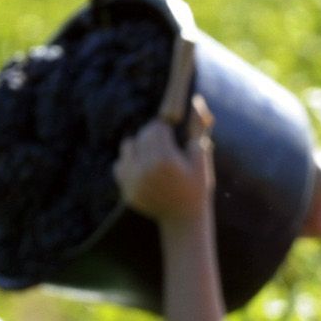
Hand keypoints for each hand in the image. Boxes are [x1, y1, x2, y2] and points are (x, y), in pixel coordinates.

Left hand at [115, 98, 216, 225]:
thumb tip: (195, 100)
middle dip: (153, 136)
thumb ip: (197, 128)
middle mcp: (146, 169)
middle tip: (165, 147)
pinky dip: (130, 163)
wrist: (183, 220)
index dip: (164, 129)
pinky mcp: (125, 190)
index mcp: (166, 159)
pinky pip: (119, 164)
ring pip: (128, 146)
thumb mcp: (201, 157)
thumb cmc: (196, 186)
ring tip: (153, 157)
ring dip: (139, 147)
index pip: (156, 127)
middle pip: (142, 135)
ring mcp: (133, 180)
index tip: (171, 136)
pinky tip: (143, 170)